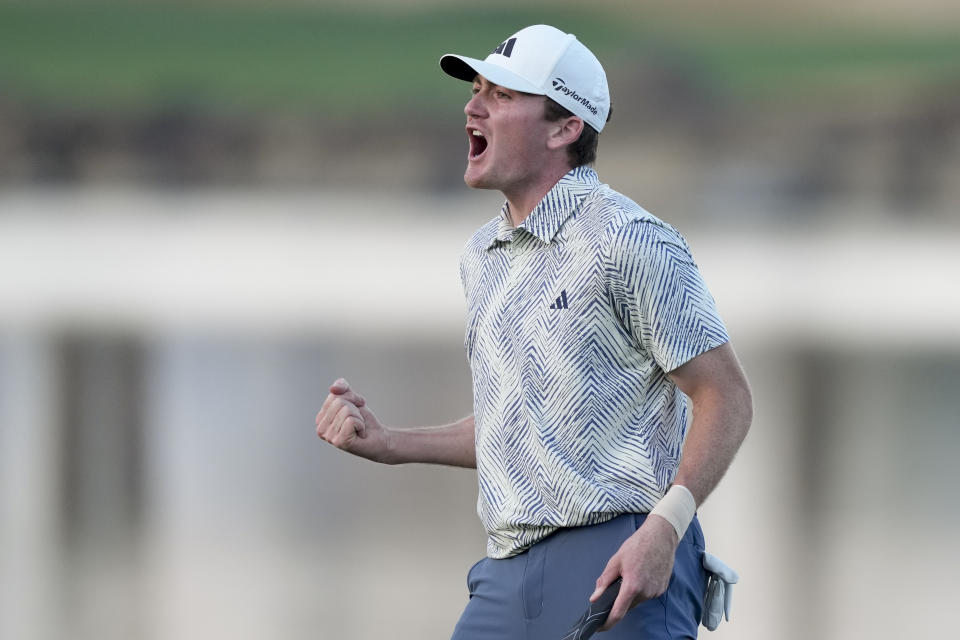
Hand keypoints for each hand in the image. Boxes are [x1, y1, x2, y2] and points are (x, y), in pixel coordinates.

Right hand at [315, 378, 391, 462]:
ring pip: (346, 410)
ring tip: (358, 428)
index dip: (350, 399)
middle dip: (355, 407)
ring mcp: (330, 437)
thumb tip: (333, 388)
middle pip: (339, 402)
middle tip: (358, 420)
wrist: (379, 437)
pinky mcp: (340, 442)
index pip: (334, 396)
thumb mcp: (352, 399)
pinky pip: (351, 420)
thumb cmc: (364, 420)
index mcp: (320, 418)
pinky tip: (360, 433)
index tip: (355, 410)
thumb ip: (342, 388)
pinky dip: (361, 424)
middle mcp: (321, 429)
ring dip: (358, 417)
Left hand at [590, 515, 678, 630]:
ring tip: (631, 574)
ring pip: (637, 600)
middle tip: (616, 584)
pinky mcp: (661, 589)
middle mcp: (645, 592)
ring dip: (630, 594)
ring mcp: (655, 592)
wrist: (661, 537)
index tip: (600, 627)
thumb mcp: (616, 561)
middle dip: (619, 600)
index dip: (608, 622)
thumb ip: (605, 581)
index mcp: (632, 585)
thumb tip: (595, 598)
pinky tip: (640, 575)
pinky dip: (640, 590)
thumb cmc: (638, 546)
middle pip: (627, 606)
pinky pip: (646, 595)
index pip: (618, 612)